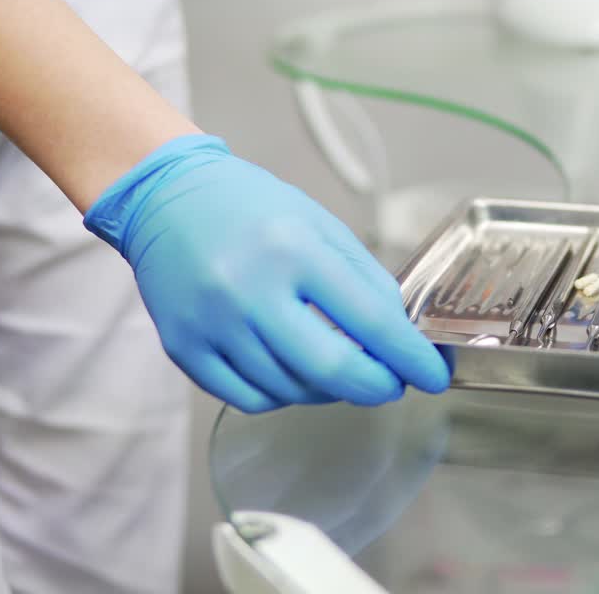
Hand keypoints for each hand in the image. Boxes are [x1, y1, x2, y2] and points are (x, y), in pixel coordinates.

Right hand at [84, 134, 449, 412]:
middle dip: (375, 386)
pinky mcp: (184, 348)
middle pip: (331, 369)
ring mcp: (212, 324)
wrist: (165, 198)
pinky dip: (283, 394)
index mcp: (293, 250)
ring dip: (328, 388)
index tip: (432, 375)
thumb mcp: (320, 225)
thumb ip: (364, 280)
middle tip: (391, 385)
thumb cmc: (249, 208)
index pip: (370, 321)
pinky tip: (293, 372)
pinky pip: (248, 398)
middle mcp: (249, 289)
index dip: (409, 358)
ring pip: (291, 390)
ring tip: (336, 365)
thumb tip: (401, 337)